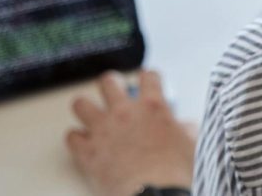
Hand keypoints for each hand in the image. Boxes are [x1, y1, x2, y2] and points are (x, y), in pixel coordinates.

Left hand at [65, 70, 195, 195]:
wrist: (154, 195)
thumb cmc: (174, 173)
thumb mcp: (189, 146)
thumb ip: (184, 131)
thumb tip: (185, 128)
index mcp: (153, 107)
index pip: (148, 77)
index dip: (148, 78)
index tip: (147, 82)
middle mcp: (125, 112)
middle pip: (108, 82)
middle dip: (110, 84)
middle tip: (113, 91)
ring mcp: (102, 130)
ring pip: (81, 104)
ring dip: (86, 108)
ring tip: (91, 114)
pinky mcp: (87, 152)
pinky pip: (71, 136)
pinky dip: (77, 139)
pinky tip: (84, 143)